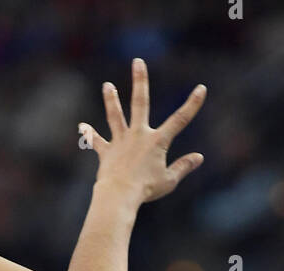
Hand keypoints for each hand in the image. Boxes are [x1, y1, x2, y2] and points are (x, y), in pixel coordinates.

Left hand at [79, 58, 205, 206]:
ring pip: (115, 116)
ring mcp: (121, 141)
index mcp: (158, 142)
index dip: (193, 104)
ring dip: (111, 100)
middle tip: (137, 62)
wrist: (119, 195)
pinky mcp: (106, 151)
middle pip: (140, 103)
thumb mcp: (169, 180)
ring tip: (107, 85)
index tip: (201, 89)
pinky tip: (82, 127)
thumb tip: (199, 158)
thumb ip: (183, 167)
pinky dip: (90, 134)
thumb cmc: (146, 190)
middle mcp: (138, 135)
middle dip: (140, 81)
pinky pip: (97, 141)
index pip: (180, 120)